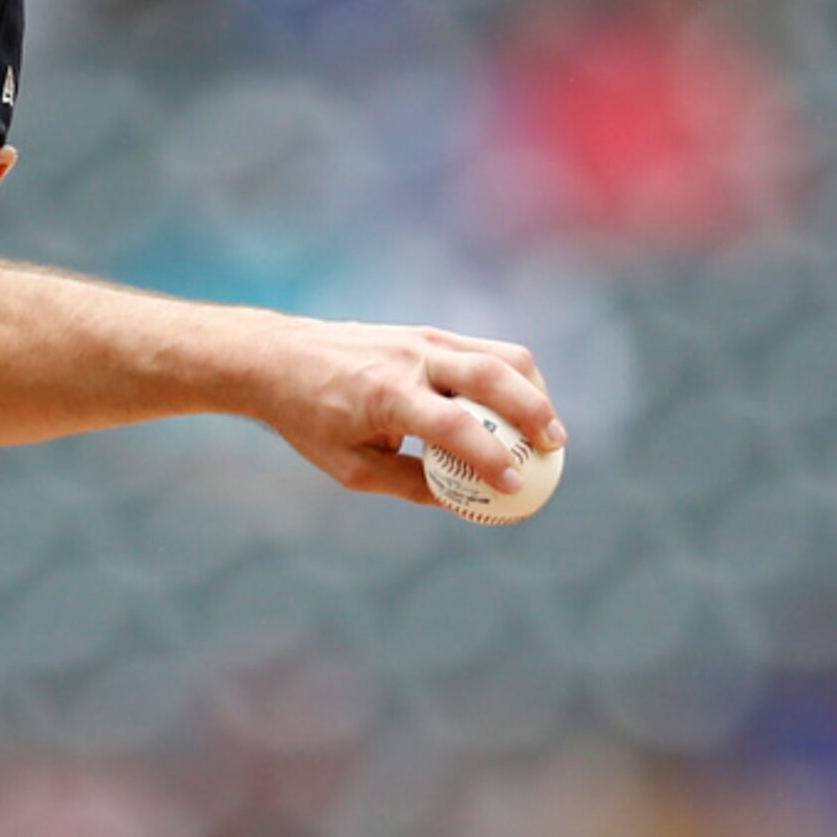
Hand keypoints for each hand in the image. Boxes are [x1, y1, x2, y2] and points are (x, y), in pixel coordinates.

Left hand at [255, 318, 565, 505]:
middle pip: (493, 375)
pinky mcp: (429, 333)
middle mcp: (412, 359)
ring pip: (501, 355)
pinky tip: (521, 409)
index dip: (488, 457)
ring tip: (547, 431)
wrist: (282, 358)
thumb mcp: (350, 466)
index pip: (453, 425)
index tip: (512, 486)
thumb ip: (408, 483)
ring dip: (534, 391)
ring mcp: (424, 339)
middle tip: (554, 449)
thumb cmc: (311, 418)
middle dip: (534, 412)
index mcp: (386, 395)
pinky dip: (514, 379)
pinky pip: (487, 351)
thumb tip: (463, 503)